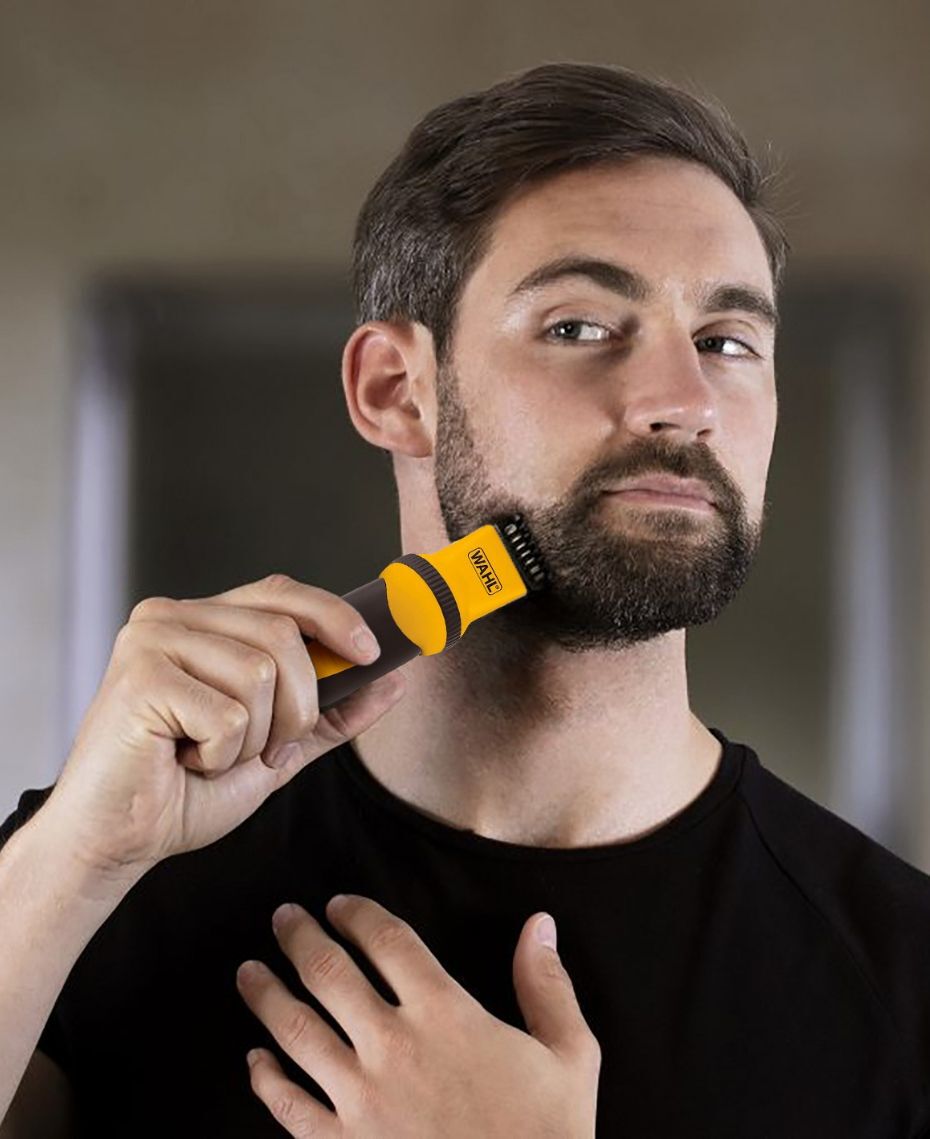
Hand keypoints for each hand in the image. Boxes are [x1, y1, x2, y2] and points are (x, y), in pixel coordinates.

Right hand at [40, 575, 405, 881]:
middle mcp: (173, 617)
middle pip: (283, 634)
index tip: (370, 653)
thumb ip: (332, 713)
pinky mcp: (139, 676)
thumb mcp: (278, 746)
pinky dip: (222, 754)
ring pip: (260, 673)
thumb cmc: (184, 791)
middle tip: (268, 748)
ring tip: (211, 755)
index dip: (334, 616)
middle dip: (298, 705)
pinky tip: (183, 762)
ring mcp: (151, 640)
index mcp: (203, 622)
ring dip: (254, 736)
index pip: (281, 594)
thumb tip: (395, 681)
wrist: (118, 841)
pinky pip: (228, 713)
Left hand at [236, 895, 600, 1137]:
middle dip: (299, 937)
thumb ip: (548, 987)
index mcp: (445, 1014)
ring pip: (296, 1032)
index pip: (387, 941)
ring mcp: (361, 1101)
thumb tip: (540, 925)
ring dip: (266, 995)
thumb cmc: (547, 1136)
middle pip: (329, 973)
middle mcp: (393, 1047)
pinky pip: (289, 1109)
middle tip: (282, 917)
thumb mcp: (570, 1056)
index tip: (339, 904)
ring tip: (248, 971)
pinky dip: (265, 1082)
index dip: (357, 914)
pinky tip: (253, 1061)